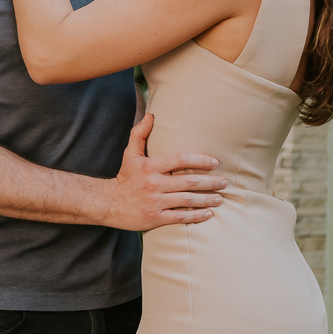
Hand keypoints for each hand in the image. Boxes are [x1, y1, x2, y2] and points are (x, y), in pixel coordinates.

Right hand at [102, 113, 223, 230]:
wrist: (108, 204)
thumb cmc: (124, 178)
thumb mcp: (130, 155)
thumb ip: (140, 134)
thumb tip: (151, 115)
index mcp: (150, 166)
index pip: (181, 159)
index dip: (201, 161)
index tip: (215, 163)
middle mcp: (154, 184)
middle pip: (189, 181)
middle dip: (211, 182)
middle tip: (224, 182)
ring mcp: (155, 202)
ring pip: (187, 200)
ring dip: (207, 199)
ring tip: (220, 198)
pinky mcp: (155, 218)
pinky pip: (180, 217)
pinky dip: (196, 216)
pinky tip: (208, 213)